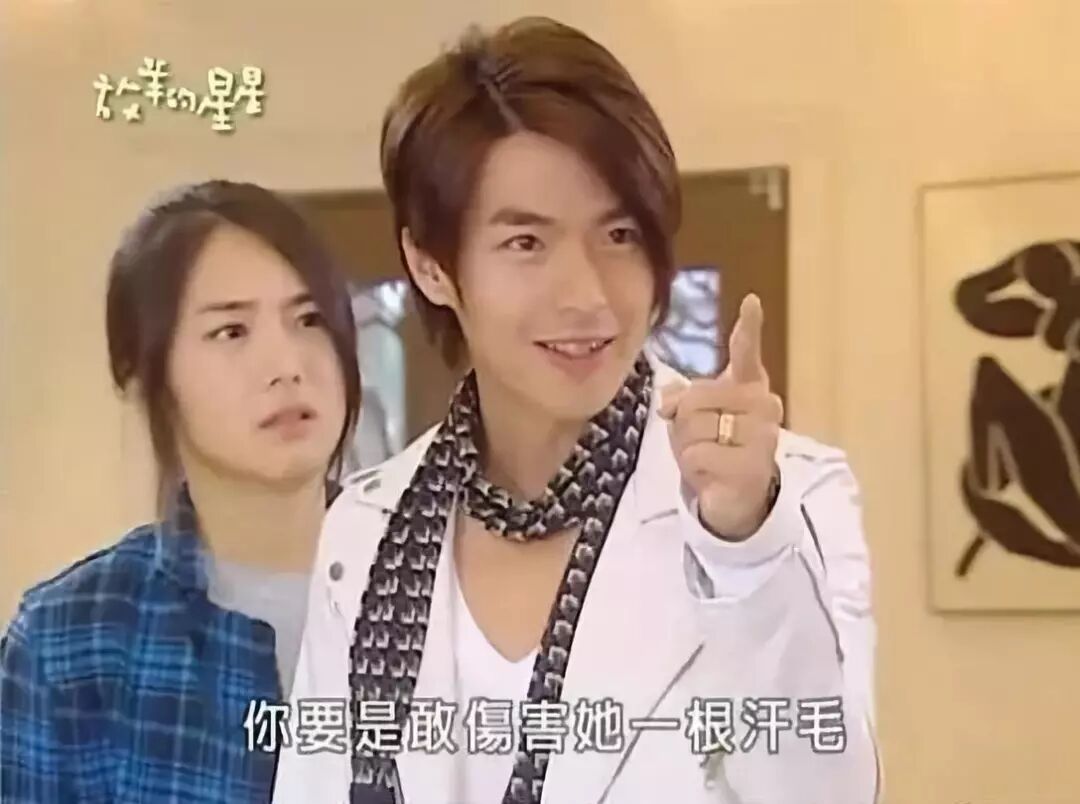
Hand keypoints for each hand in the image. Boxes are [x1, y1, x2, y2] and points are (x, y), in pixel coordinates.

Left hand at [658, 294, 782, 539]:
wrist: (736, 497)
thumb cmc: (716, 446)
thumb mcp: (693, 416)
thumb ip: (681, 397)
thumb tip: (670, 402)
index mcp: (750, 386)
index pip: (747, 352)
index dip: (748, 327)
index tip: (751, 301)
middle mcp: (764, 405)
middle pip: (695, 398)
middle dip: (683, 421)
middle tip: (702, 439)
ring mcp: (762, 437)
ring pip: (693, 427)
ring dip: (687, 447)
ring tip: (709, 457)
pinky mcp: (752, 467)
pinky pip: (697, 456)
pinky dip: (693, 469)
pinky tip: (712, 475)